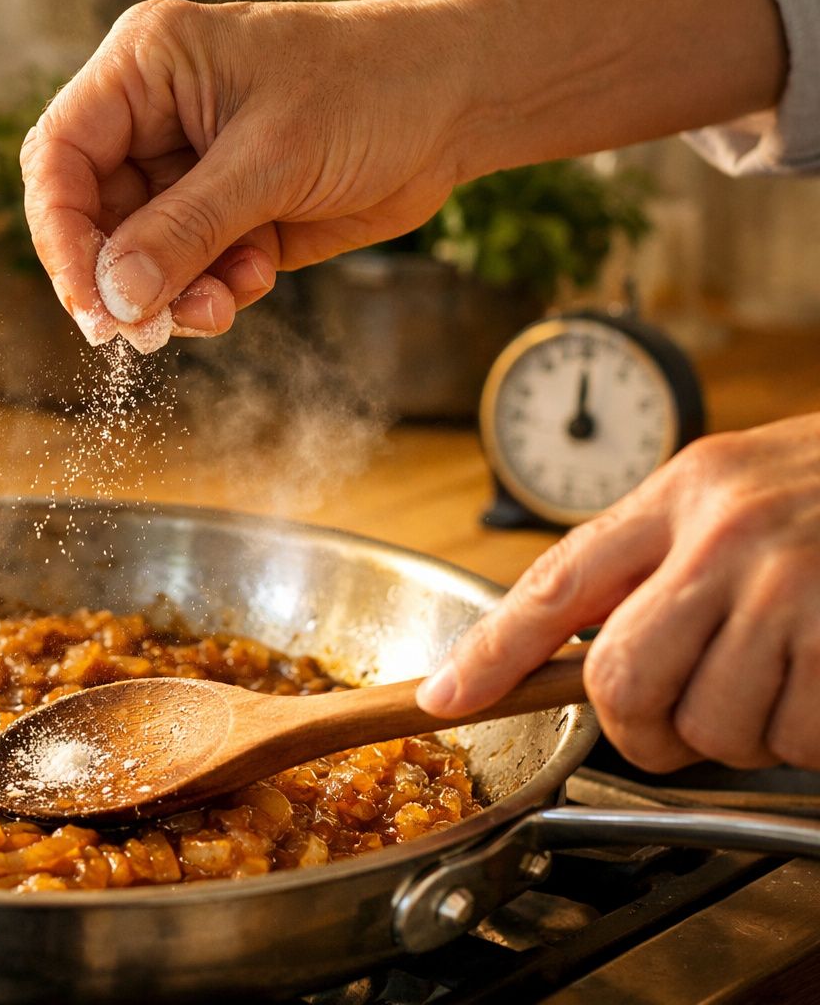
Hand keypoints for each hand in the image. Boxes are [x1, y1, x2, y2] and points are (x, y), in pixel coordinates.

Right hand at [20, 0, 472, 343]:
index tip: (89, 302)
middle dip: (121, 278)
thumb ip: (186, 230)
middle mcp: (153, 119)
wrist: (456, 104)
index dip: (61, 235)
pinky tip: (254, 278)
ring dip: (172, 295)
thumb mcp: (272, 157)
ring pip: (139, 258)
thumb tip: (114, 298)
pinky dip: (211, 293)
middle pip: (91, 217)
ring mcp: (189, 172)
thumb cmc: (371, 87)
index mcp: (144, 70)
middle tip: (146, 330)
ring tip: (220, 306)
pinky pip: (187, 274)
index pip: (60, 157)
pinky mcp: (225, 217)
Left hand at [418, 413, 819, 771]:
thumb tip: (578, 641)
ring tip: (784, 682)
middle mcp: (728, 534)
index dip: (489, 653)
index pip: (555, 582)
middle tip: (678, 725)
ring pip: (713, 726)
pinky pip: (799, 741)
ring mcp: (796, 585)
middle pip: (622, 681)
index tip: (445, 699)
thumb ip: (659, 552)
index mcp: (684, 491)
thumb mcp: (735, 486)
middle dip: (642, 730)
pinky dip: (811, 742)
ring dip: (745, 737)